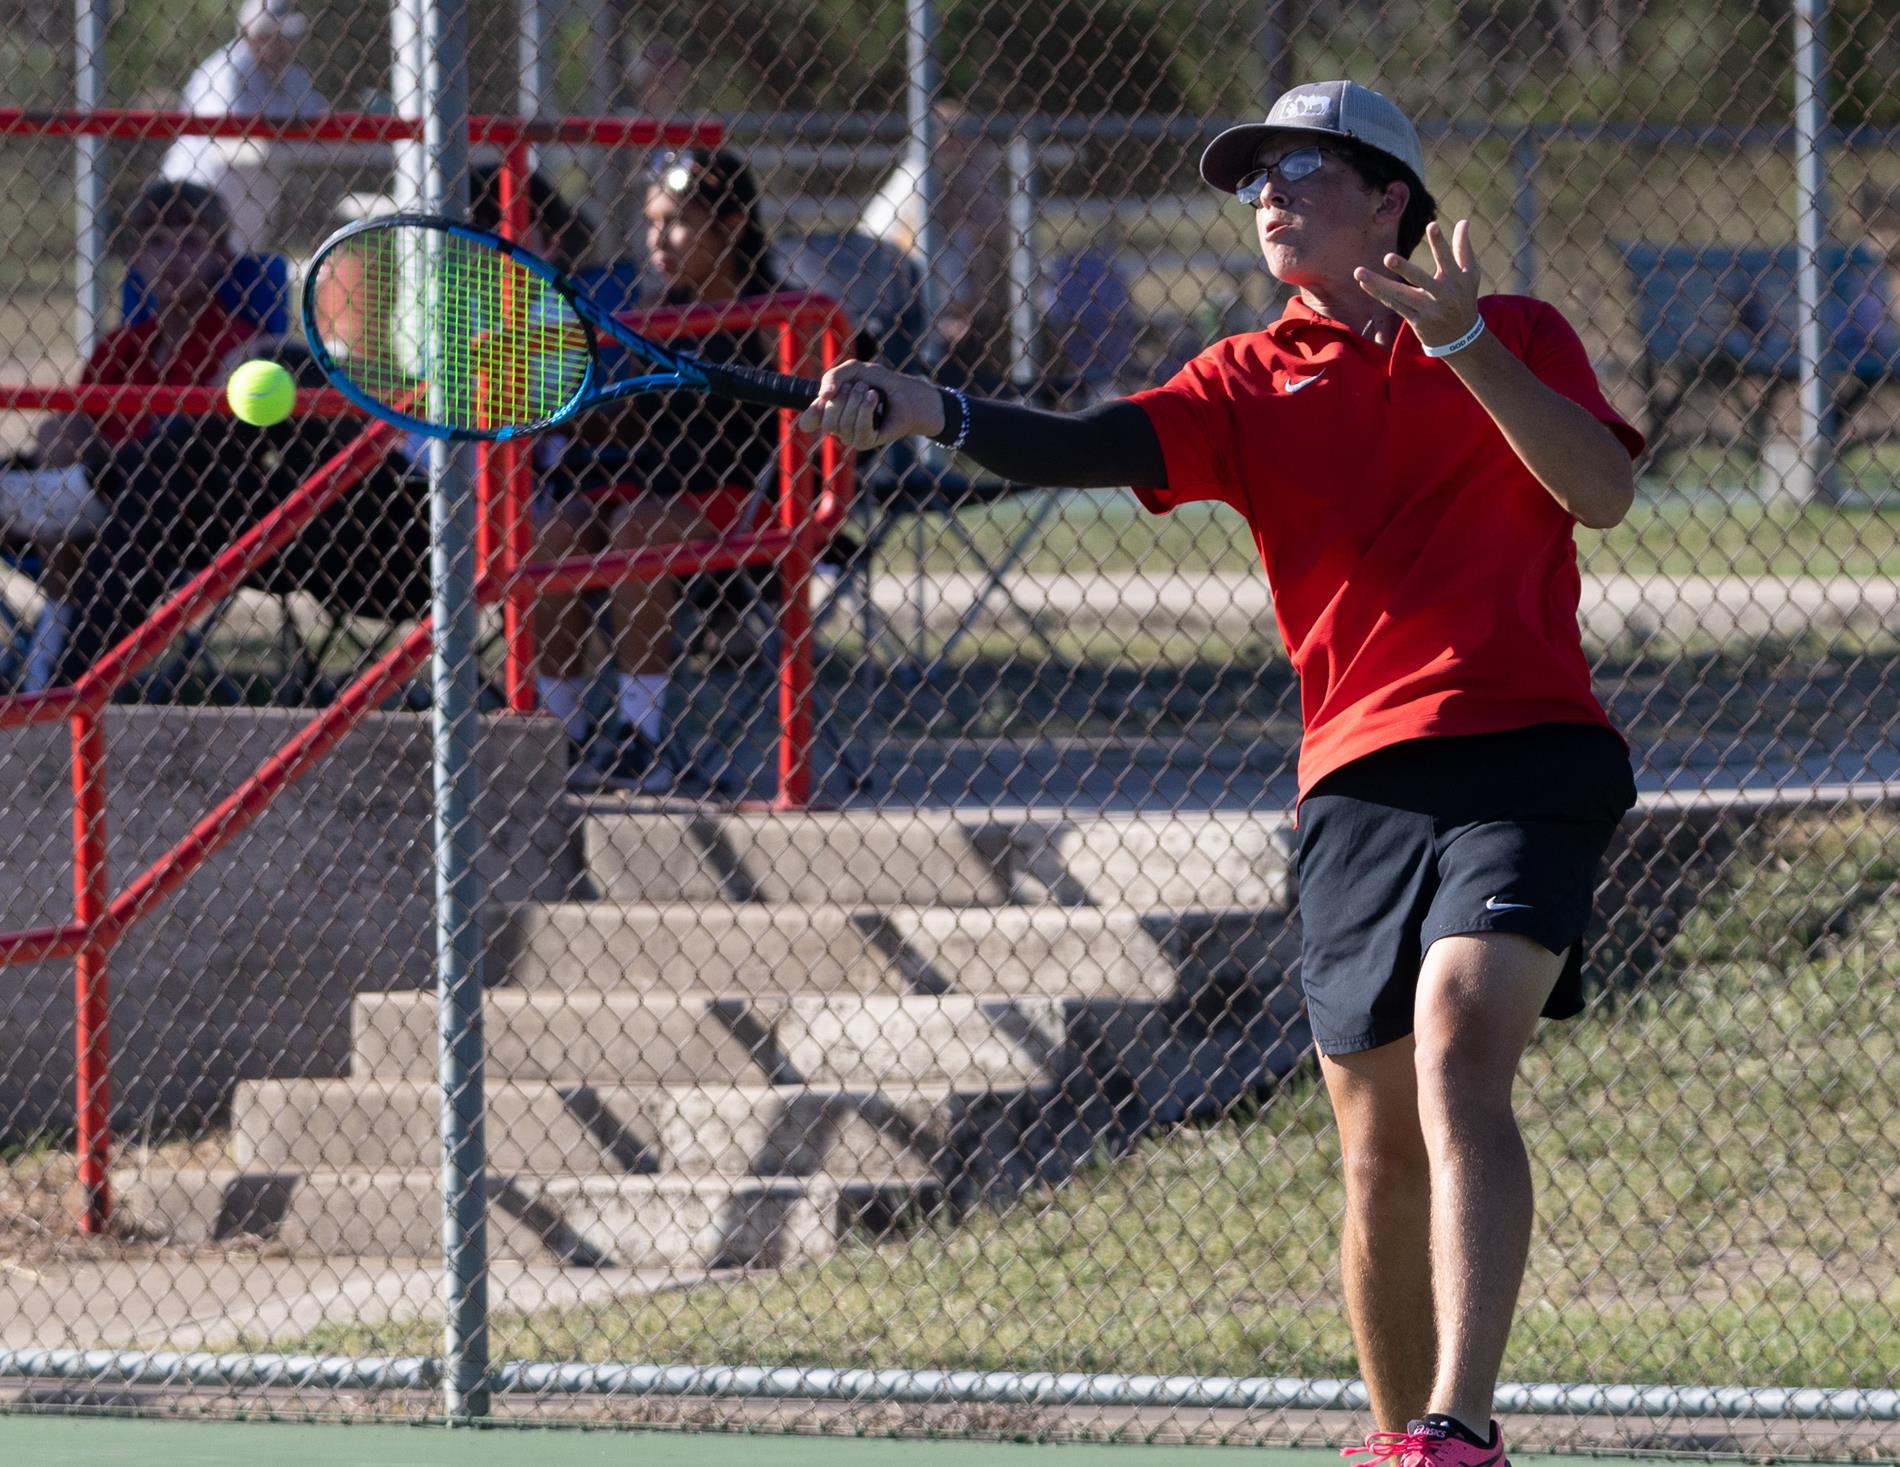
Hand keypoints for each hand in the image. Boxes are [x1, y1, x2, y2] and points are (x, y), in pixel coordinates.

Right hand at [797, 360, 942, 450]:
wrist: (906, 392)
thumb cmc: (879, 382)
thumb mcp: (853, 370)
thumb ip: (833, 376)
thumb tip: (824, 396)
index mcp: (829, 411)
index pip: (808, 421)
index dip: (812, 412)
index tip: (826, 396)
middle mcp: (837, 426)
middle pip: (825, 420)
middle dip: (842, 398)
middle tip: (858, 386)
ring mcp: (851, 436)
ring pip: (842, 425)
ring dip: (856, 401)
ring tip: (870, 391)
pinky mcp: (866, 442)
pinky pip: (858, 430)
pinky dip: (865, 409)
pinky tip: (873, 398)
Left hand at [1353, 219, 1482, 351]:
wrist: (1461, 337)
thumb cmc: (1464, 298)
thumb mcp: (1470, 273)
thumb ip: (1464, 248)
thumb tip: (1463, 221)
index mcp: (1456, 279)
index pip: (1447, 258)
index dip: (1440, 242)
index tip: (1432, 225)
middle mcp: (1442, 294)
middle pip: (1420, 279)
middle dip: (1404, 268)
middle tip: (1387, 258)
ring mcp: (1428, 309)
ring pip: (1400, 295)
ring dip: (1378, 284)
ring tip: (1359, 273)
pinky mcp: (1416, 321)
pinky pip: (1394, 306)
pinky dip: (1379, 295)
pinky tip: (1365, 284)